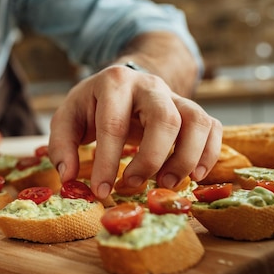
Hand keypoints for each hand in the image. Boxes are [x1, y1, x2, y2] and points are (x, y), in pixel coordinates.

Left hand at [48, 65, 221, 199]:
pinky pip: (212, 127)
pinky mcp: (191, 109)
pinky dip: (209, 153)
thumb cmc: (92, 106)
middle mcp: (149, 85)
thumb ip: (61, 145)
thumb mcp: (67, 118)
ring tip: (167, 183)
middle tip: (133, 185)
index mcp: (114, 83)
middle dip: (151, 158)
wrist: (121, 83)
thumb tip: (68, 177)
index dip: (107, 161)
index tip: (101, 190)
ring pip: (196, 120)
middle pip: (164, 118)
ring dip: (186, 157)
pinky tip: (194, 175)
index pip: (113, 124)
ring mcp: (175, 95)